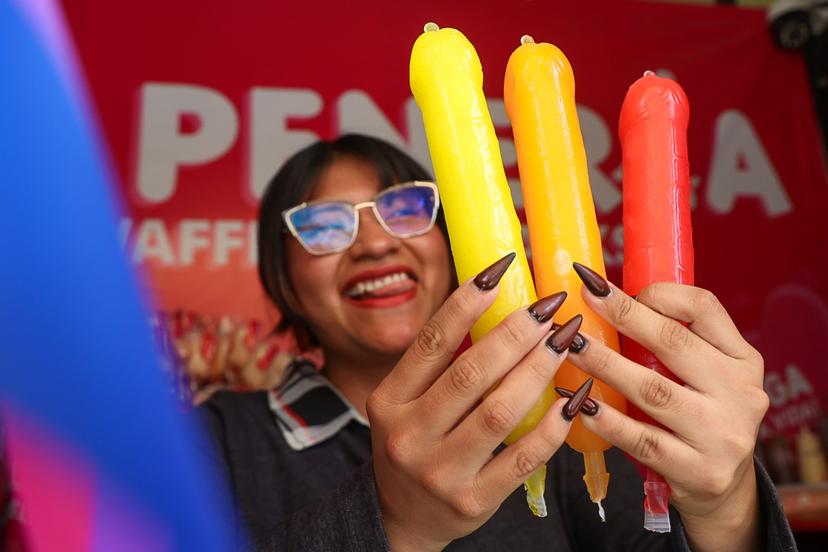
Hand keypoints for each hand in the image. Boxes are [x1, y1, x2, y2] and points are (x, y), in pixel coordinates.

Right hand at [366, 254, 584, 550]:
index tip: (501, 270)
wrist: (402, 519)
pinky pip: (523, 457)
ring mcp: (439, 472)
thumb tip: (495, 306)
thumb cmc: (414, 444)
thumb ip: (439, 366)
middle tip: (550, 306)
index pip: (431, 342)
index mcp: (389, 401)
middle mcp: (408, 435)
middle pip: (471, 373)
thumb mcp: (406, 404)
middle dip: (517, 334)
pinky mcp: (473, 501)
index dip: (467, 302)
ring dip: (540, 371)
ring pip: (500, 412)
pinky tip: (575, 399)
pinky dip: (553, 426)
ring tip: (567, 341)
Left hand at [568, 264, 767, 551]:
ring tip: (570, 347)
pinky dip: (607, 420)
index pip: (704, 308)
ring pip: (654, 390)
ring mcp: (723, 435)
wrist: (722, 489)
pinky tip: (579, 403)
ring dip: (605, 365)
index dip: (657, 292)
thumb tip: (606, 299)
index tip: (611, 288)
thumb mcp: (705, 376)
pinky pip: (642, 440)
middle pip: (674, 343)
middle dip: (622, 316)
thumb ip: (673, 343)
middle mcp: (741, 393)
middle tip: (583, 301)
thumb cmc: (698, 417)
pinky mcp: (699, 471)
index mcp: (742, 360)